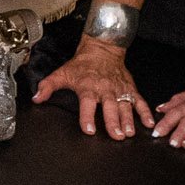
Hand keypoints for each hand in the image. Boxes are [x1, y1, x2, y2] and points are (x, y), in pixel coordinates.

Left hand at [33, 35, 147, 139]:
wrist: (102, 49)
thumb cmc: (82, 64)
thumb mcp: (62, 74)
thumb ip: (48, 87)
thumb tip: (36, 99)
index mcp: (88, 88)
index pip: (87, 105)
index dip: (87, 117)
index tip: (89, 130)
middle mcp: (105, 90)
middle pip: (109, 108)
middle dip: (113, 122)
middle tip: (117, 135)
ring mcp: (119, 90)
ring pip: (125, 106)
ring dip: (128, 120)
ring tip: (130, 133)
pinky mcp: (130, 89)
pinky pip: (139, 101)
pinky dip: (145, 112)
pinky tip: (149, 123)